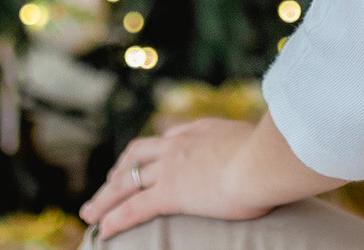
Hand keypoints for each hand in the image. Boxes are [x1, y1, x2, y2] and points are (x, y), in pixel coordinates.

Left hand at [77, 119, 268, 237]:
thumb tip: (264, 148)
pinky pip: (133, 208)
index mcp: (201, 131)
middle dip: (118, 171)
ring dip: (104, 197)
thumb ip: (252, 142)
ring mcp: (171, 169)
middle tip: (105, 184)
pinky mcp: (170, 193)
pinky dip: (114, 220)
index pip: (168, 138)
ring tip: (88, 212)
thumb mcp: (262, 140)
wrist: (264, 160)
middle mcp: (179, 146)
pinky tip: (101, 231)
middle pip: (137, 156)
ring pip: (126, 182)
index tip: (143, 158)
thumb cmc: (274, 155)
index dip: (152, 150)